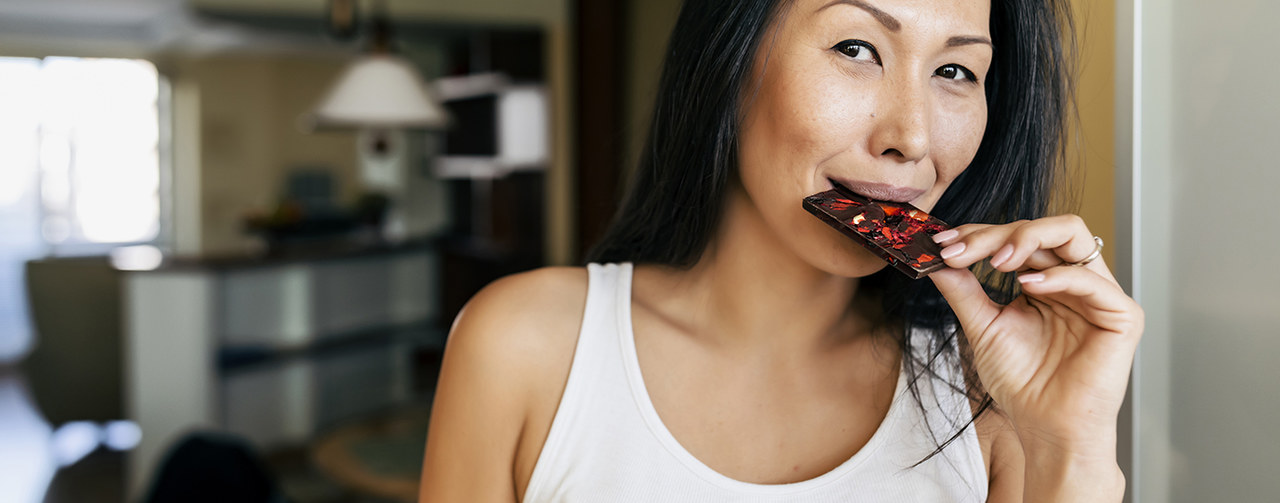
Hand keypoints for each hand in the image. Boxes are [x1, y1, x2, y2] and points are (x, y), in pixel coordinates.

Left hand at [927, 215, 1142, 455]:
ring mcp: (1100, 294)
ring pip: (1070, 234)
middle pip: (1043, 228)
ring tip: (994, 261)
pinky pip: (1092, 279)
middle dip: (997, 233)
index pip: (1018, 238)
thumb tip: (935, 258)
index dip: (981, 234)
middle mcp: (1075, 280)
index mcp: (1046, 281)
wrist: (1045, 427)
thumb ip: (963, 289)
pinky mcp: (1122, 315)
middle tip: (962, 249)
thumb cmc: (1021, 382)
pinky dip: (1057, 276)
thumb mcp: (983, 326)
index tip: (943, 244)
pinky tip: (1027, 286)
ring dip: (1025, 240)